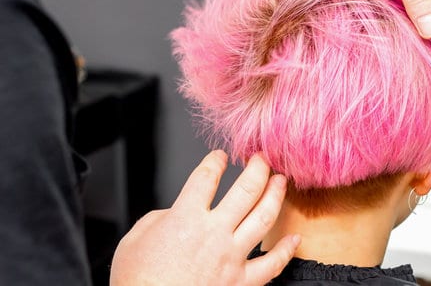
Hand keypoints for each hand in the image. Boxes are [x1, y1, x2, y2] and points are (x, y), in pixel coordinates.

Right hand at [110, 150, 299, 285]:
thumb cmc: (137, 280)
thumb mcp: (135, 238)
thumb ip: (161, 218)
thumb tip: (175, 213)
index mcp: (184, 217)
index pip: (206, 176)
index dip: (215, 160)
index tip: (220, 156)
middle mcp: (213, 233)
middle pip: (246, 189)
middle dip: (257, 168)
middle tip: (262, 159)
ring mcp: (231, 257)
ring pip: (264, 217)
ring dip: (275, 195)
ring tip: (280, 181)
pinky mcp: (240, 282)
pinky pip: (272, 264)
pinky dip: (286, 250)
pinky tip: (294, 238)